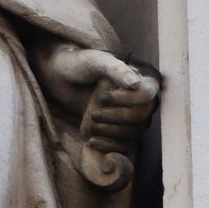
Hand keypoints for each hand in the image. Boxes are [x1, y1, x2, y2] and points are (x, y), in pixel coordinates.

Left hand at [36, 44, 160, 142]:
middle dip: (117, 118)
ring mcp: (133, 114)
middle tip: (93, 114)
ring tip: (91, 125)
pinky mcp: (120, 128)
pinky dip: (109, 145)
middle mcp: (142, 97)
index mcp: (142, 76)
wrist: (61, 78)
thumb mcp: (95, 62)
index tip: (102, 98)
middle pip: (142, 116)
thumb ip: (115, 70)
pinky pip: (125, 144)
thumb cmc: (79, 64)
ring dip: (111, 132)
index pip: (147, 95)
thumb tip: (137, 85)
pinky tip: (91, 140)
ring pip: (134, 131)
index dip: (127, 100)